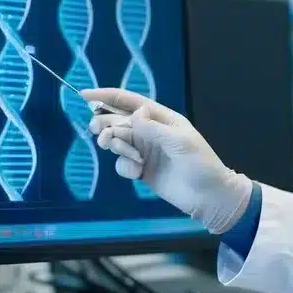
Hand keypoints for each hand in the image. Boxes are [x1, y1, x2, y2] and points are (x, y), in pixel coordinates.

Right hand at [82, 88, 251, 234]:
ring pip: (116, 142)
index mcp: (161, 118)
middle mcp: (150, 131)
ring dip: (117, 147)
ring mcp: (144, 150)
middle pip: (117, 121)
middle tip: (107, 139)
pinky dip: (125, 167)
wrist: (208, 197)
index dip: (106, 96)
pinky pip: (122, 163)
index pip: (130, 101)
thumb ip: (153, 129)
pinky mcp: (140, 169)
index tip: (83, 95)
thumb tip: (133, 115)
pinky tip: (138, 174)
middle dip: (107, 127)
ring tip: (131, 157)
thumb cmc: (201, 164)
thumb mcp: (180, 142)